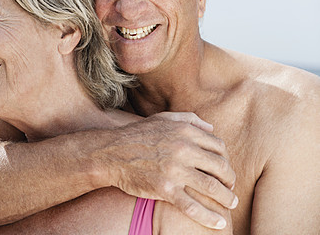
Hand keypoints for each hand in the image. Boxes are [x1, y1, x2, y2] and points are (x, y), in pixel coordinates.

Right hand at [96, 112, 236, 229]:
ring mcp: (175, 170)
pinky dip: (208, 217)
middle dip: (230, 180)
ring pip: (212, 187)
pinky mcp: (165, 188)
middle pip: (221, 167)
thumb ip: (189, 119)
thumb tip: (211, 128)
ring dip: (226, 198)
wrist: (112, 153)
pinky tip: (218, 223)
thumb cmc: (138, 135)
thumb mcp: (163, 119)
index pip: (219, 147)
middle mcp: (184, 149)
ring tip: (230, 204)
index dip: (226, 160)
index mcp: (186, 132)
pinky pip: (192, 206)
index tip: (224, 170)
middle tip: (230, 189)